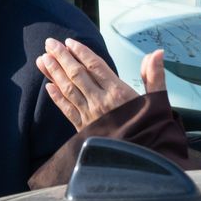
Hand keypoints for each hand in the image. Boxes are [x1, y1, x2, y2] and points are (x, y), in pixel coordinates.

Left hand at [36, 39, 159, 129]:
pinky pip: (67, 110)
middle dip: (62, 57)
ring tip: (42, 59)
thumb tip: (157, 52)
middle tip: (49, 43)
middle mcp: (101, 101)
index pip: (95, 66)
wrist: (142, 159)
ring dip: (54, 73)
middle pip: (77, 74)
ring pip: (68, 89)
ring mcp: (90, 115)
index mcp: (118, 92)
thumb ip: (155, 75)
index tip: (69, 42)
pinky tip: (48, 87)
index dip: (81, 52)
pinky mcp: (84, 128)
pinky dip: (57, 98)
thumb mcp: (157, 100)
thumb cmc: (151, 128)